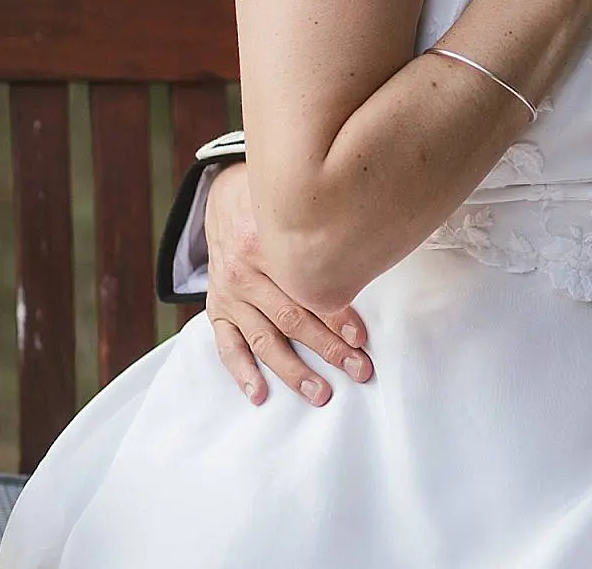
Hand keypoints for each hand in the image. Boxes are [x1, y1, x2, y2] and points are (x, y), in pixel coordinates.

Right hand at [203, 162, 373, 405]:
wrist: (226, 199)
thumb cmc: (275, 206)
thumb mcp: (297, 208)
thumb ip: (324, 230)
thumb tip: (373, 247)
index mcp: (266, 241)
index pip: (306, 287)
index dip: (336, 314)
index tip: (360, 337)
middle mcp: (245, 271)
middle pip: (291, 317)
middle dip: (328, 348)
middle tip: (358, 369)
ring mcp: (230, 293)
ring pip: (265, 338)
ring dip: (294, 370)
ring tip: (320, 392)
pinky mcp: (218, 309)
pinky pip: (228, 345)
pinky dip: (242, 372)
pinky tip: (260, 393)